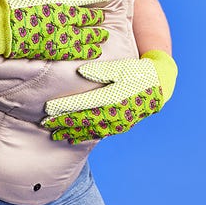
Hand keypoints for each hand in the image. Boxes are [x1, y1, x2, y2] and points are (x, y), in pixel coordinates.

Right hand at [0, 0, 110, 60]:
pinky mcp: (53, 50)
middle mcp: (64, 20)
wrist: (1, 28)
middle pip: (87, 19)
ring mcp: (60, 37)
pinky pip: (75, 52)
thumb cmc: (14, 5)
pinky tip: (93, 52)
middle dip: (97, 19)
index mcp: (60, 2)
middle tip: (103, 18)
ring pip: (85, 37)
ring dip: (96, 37)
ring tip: (103, 36)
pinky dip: (86, 52)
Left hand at [41, 49, 177, 141]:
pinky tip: (72, 138)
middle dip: (63, 122)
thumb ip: (101, 70)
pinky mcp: (121, 127)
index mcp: (114, 96)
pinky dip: (85, 136)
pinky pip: (100, 134)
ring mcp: (119, 123)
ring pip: (90, 130)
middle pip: (84, 119)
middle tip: (44, 123)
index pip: (83, 104)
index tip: (47, 108)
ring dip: (71, 132)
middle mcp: (116, 113)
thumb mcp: (121, 67)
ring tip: (54, 134)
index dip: (65, 107)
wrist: (160, 86)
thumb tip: (81, 72)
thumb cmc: (137, 72)